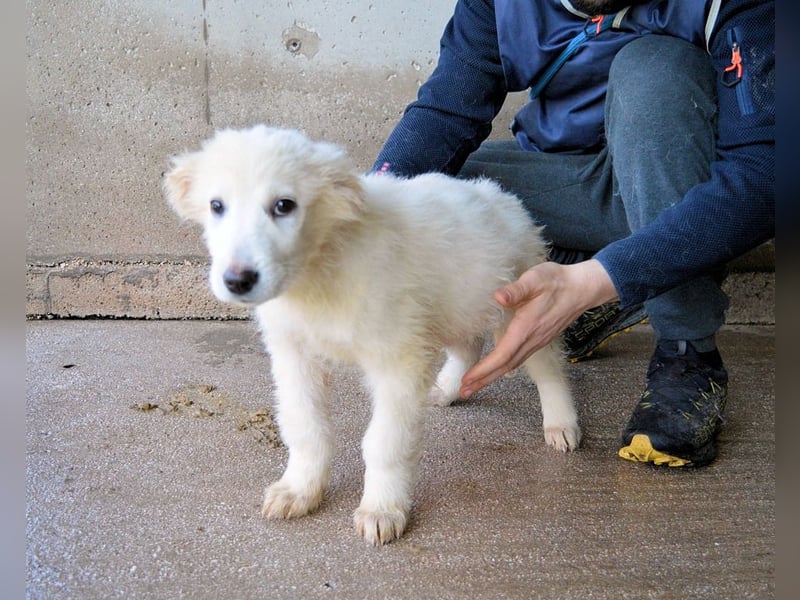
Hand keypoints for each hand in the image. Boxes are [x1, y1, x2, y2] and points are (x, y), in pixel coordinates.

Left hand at [459, 259, 617, 397]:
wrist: (582, 288)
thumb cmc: (557, 282)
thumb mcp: (535, 279)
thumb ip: (516, 289)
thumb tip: (498, 297)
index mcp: (526, 328)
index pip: (502, 355)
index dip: (484, 368)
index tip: (468, 378)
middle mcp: (531, 340)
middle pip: (505, 367)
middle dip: (483, 380)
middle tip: (464, 392)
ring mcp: (537, 342)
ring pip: (512, 365)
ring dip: (492, 377)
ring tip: (474, 385)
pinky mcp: (539, 340)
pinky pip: (518, 359)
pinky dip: (503, 368)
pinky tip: (496, 370)